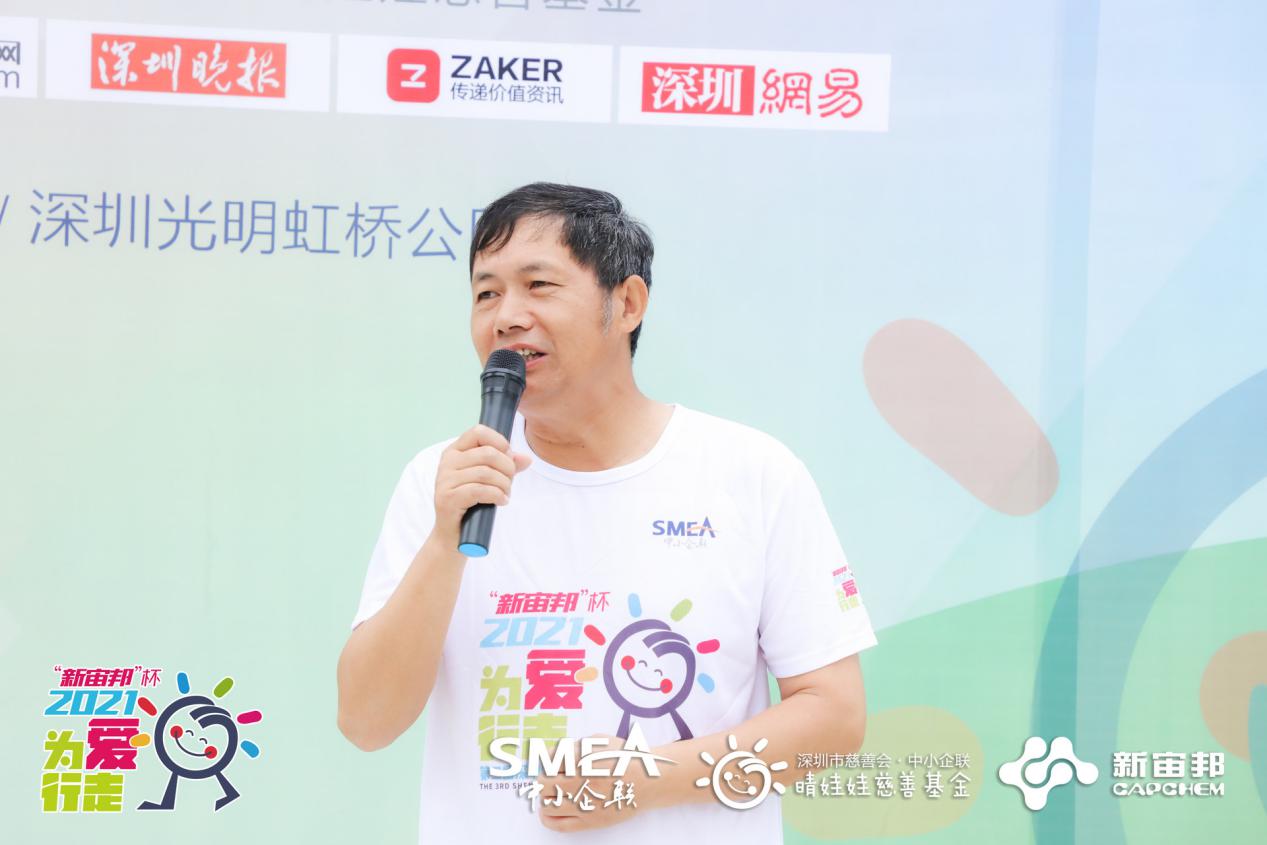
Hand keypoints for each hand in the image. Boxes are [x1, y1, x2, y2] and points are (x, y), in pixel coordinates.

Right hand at [431, 423, 531, 547]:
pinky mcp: (447, 498)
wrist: (453, 536)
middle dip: (507, 468)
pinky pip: (480, 490)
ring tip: (505, 494)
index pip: (478, 432)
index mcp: (455, 452)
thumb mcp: (490, 481)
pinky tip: (501, 501)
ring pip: (486, 473)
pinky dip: (497, 495)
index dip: (500, 442)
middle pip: (488, 453)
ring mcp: (445, 480)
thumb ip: (506, 466)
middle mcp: (447, 462)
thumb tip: (526, 458)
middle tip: (509, 483)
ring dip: (504, 484)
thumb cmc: (472, 505)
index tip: (508, 458)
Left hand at [534, 733, 648, 832]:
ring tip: (555, 792)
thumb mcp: (598, 741)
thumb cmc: (624, 758)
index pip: (548, 762)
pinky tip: (549, 809)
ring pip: (547, 804)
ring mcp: (584, 805)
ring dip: (547, 796)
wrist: (649, 780)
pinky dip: (547, 816)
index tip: (553, 762)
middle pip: (543, 784)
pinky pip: (558, 824)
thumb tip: (550, 756)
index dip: (548, 760)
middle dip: (545, 778)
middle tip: (552, 777)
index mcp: (582, 760)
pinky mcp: (590, 822)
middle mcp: (581, 783)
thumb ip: (573, 746)